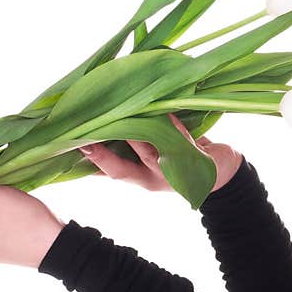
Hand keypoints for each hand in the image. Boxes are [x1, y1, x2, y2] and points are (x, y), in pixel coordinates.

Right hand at [80, 112, 242, 192]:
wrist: (222, 169)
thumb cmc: (182, 152)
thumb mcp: (155, 150)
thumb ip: (133, 139)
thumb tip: (106, 114)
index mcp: (140, 176)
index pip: (110, 172)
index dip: (90, 162)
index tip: (69, 147)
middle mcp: (153, 177)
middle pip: (123, 170)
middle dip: (103, 156)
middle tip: (84, 141)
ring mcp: (173, 173)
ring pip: (150, 155)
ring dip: (136, 135)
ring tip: (122, 116)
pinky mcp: (195, 164)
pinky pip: (181, 143)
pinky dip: (173, 127)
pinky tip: (165, 114)